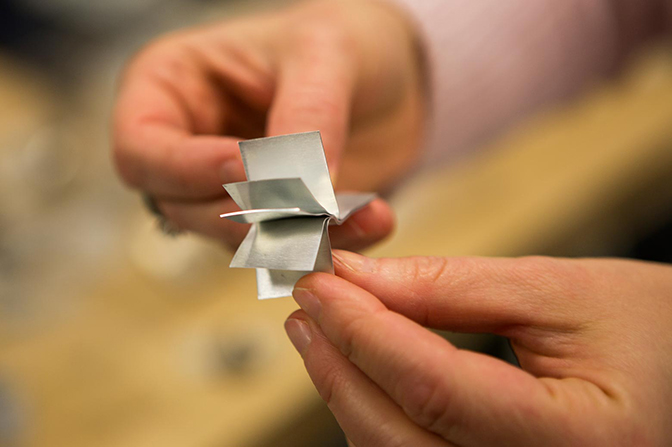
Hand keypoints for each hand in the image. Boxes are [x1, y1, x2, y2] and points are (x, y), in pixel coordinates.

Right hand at [113, 0, 424, 247]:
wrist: (392, 77)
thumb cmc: (341, 41)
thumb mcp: (323, 54)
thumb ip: (305, 117)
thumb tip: (298, 190)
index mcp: (170, 88)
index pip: (143, 150)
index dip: (187, 169)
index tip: (245, 168)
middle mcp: (189, 147)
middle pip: (184, 206)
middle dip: (246, 214)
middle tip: (307, 207)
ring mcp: (228, 190)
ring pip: (234, 238)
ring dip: (294, 236)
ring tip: (355, 214)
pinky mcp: (272, 220)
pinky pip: (287, 248)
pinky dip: (328, 244)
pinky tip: (372, 220)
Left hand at [285, 251, 671, 445]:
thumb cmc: (648, 327)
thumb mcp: (558, 291)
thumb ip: (451, 287)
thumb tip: (360, 278)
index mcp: (577, 441)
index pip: (433, 387)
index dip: (364, 331)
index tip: (319, 284)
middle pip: (401, 438)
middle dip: (339, 367)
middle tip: (306, 307)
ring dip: (349, 393)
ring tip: (322, 331)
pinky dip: (379, 416)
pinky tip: (362, 371)